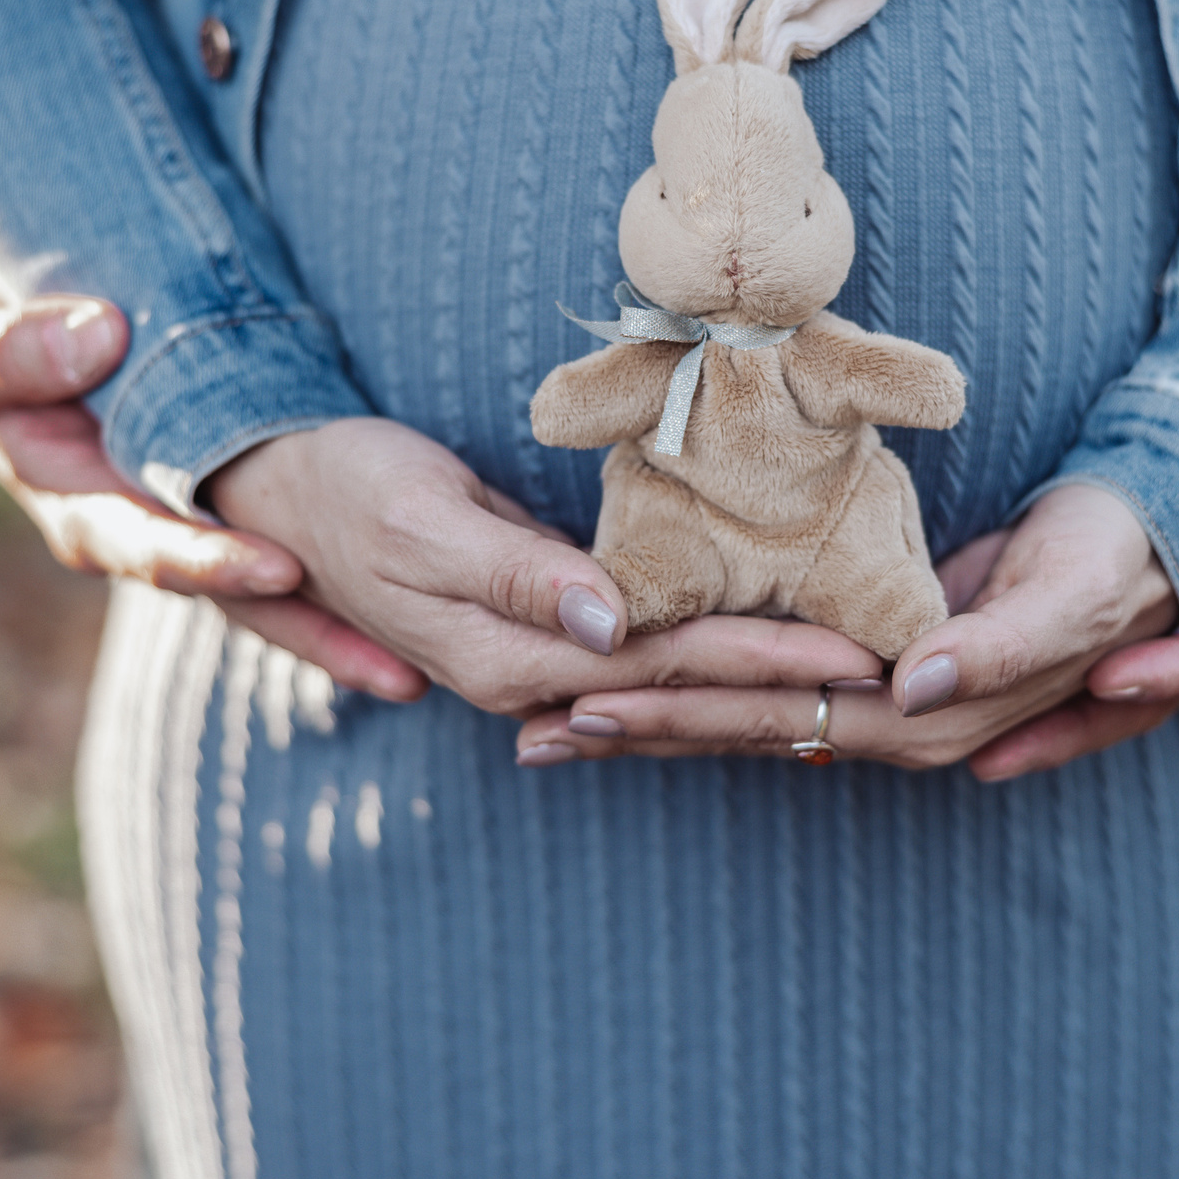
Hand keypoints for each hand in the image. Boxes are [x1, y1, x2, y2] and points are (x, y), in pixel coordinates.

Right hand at [0, 285, 423, 699]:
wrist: (23, 366)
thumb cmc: (0, 358)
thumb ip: (16, 352)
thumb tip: (98, 335)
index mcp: (82, 508)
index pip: (149, 544)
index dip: (212, 560)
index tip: (282, 566)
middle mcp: (145, 543)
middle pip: (232, 596)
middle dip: (308, 627)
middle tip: (386, 655)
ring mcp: (194, 541)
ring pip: (274, 600)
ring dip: (342, 637)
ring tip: (417, 672)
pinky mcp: (238, 526)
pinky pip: (296, 572)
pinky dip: (350, 597)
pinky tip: (415, 629)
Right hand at [205, 419, 882, 730]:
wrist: (283, 497)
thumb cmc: (351, 493)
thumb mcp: (425, 524)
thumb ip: (522, 574)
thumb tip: (612, 626)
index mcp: (514, 658)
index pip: (670, 667)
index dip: (767, 658)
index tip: (856, 651)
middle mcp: (535, 676)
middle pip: (687, 685)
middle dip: (791, 681)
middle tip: (895, 668)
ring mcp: (540, 662)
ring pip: (673, 680)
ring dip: (761, 679)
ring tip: (858, 674)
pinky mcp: (545, 634)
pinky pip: (646, 657)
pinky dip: (711, 657)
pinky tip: (768, 657)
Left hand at [511, 482, 1175, 769]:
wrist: (1161, 550)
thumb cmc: (1119, 562)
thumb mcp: (1071, 601)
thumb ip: (996, 650)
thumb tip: (907, 688)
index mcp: (926, 715)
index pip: (773, 717)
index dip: (679, 711)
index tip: (588, 702)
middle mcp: (894, 722)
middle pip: (739, 729)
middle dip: (634, 726)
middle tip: (530, 726)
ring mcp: (884, 702)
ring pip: (748, 717)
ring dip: (653, 718)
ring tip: (556, 724)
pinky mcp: (882, 667)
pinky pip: (778, 687)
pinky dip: (706, 687)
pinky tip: (650, 681)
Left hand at [969, 322, 1178, 779]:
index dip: (1176, 674)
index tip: (1108, 678)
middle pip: (1150, 691)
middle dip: (1071, 721)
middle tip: (985, 745)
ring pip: (1113, 667)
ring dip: (1033, 700)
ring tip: (946, 717)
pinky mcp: (1159, 560)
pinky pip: (1090, 616)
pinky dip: (1026, 636)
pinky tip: (956, 640)